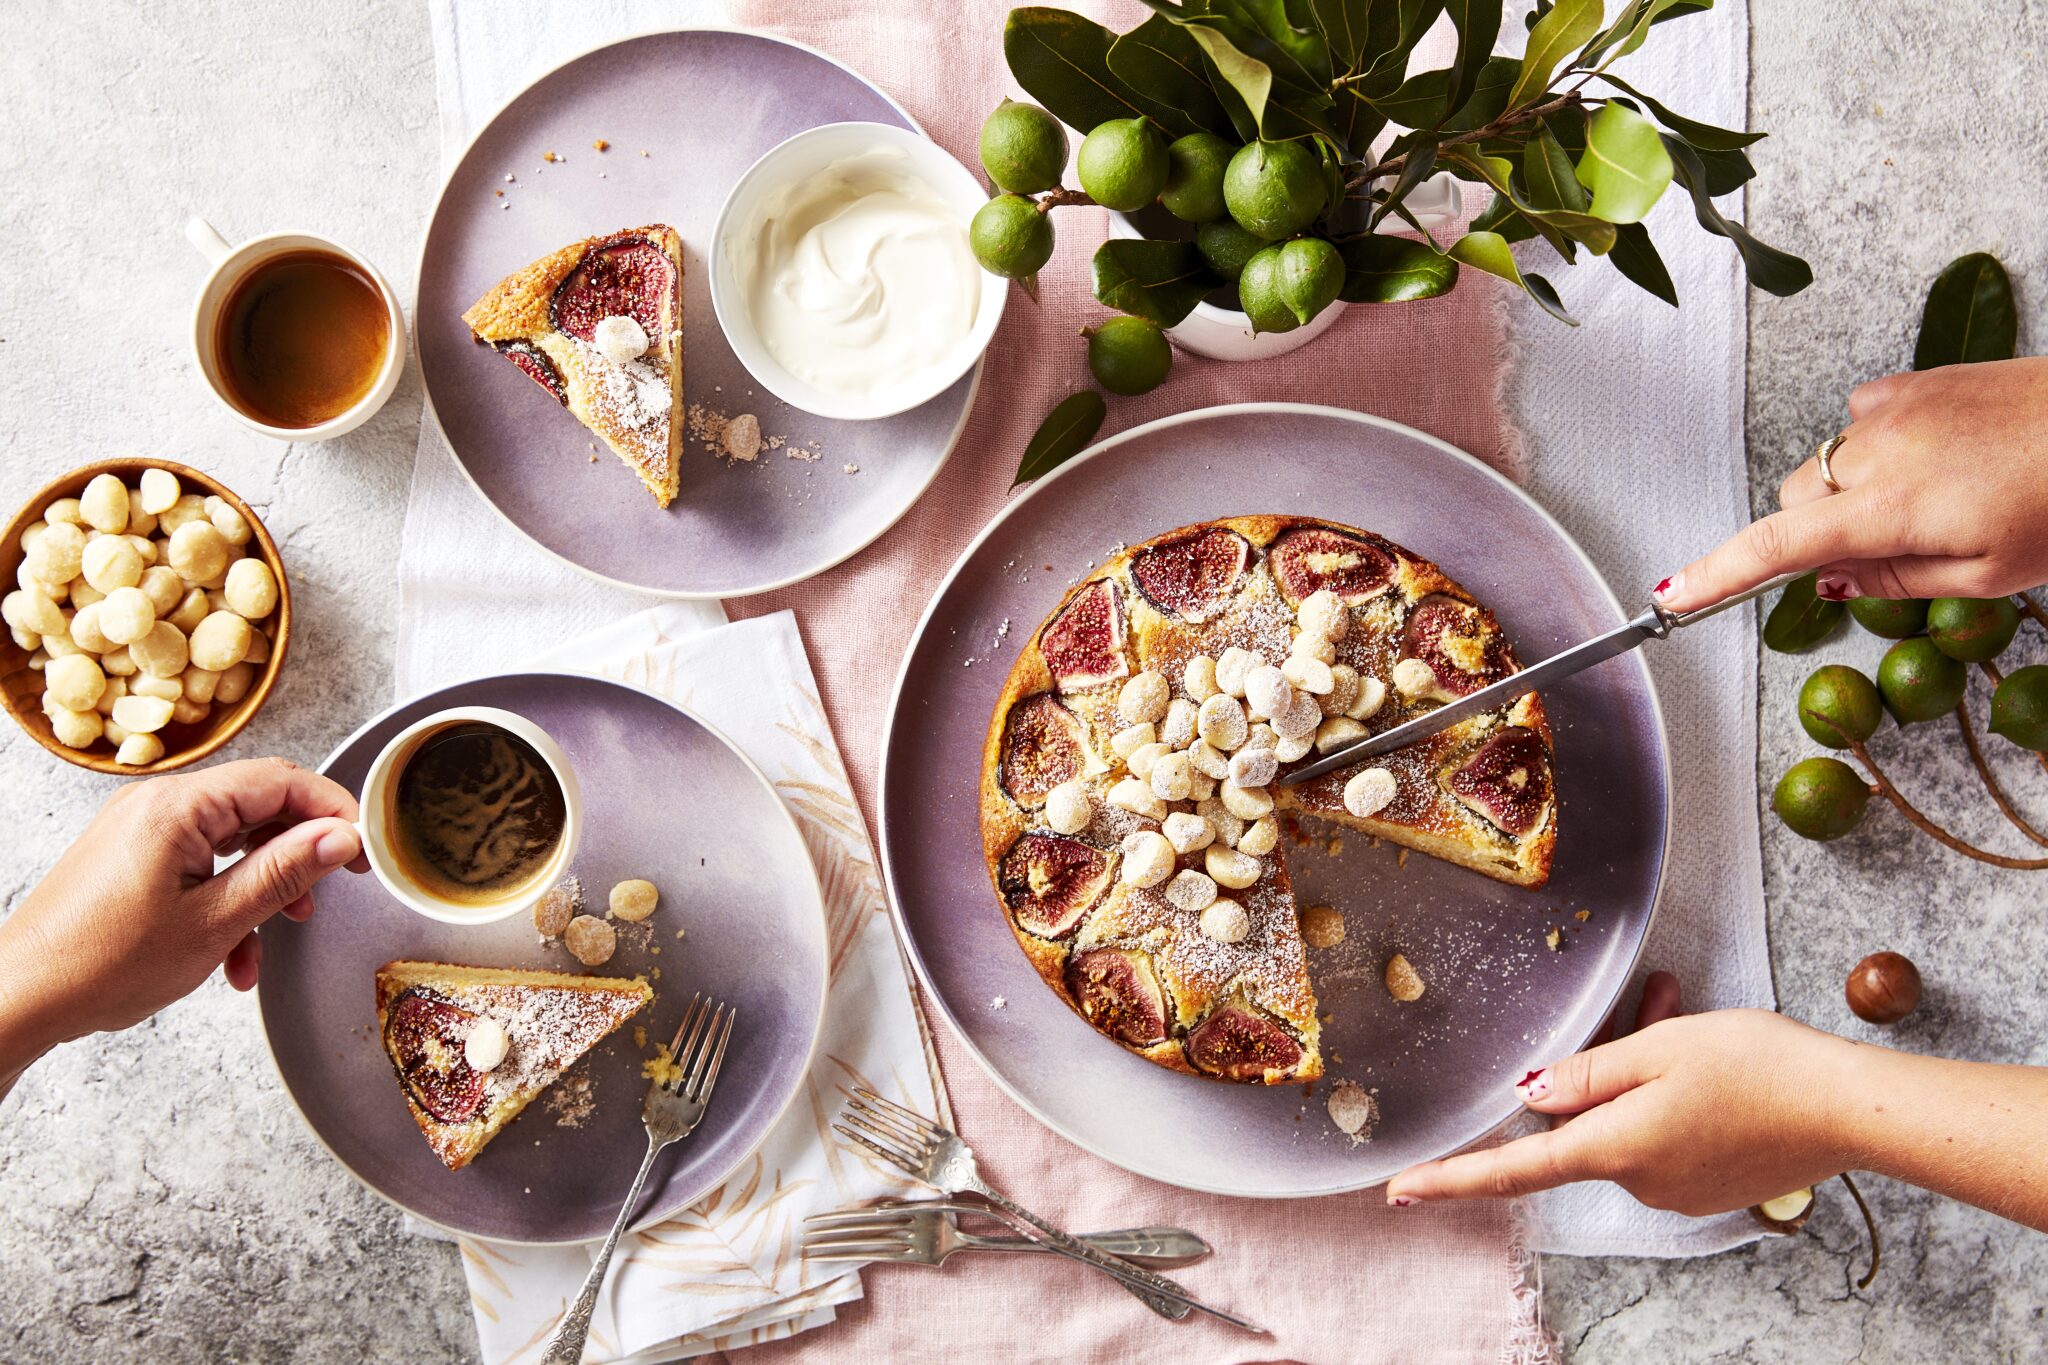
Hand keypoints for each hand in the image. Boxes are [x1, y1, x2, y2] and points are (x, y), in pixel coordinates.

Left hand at [0, 757, 367, 1073]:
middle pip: (258, 805)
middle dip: (299, 851)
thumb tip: (340, 836)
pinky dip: (227, 898)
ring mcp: (141, 830)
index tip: (364, 847)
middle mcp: (157, 805)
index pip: (281, 780)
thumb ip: (284, 872)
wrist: (20, 999)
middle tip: (332, 888)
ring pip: (232, 839)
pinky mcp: (132, 856)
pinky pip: (200, 861)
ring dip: (264, 885)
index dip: (333, 810)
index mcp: (178, 807)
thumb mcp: (215, 922)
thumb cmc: (101, 964)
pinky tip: (230, 953)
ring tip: (275, 933)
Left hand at [1385, 973, 1859, 1214]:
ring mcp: (1679, 1186)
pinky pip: (1668, 1130)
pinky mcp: (1712, 1180)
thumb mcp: (1659, 1051)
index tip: (1401, 1190)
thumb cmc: (1757, 1067)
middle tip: (1659, 1001)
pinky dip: (1674, 1089)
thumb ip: (1586, 1074)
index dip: (1452, 1178)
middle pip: (1587, 1122)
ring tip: (1687, 1010)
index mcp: (1613, 1148)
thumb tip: (1532, 1099)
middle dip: (1603, 1065)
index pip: (1513, 1169)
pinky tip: (1708, 1051)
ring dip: (1645, 1068)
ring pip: (1631, 1117)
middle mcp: (1640, 1180)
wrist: (1851, 1108)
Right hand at [1655, 356, 2047, 610]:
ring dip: (1852, 492)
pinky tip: (1932, 457)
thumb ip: (1895, 581)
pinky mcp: (1908, 382)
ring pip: (1826, 465)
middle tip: (1883, 552)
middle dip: (1816, 531)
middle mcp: (1874, 451)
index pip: (1777, 545)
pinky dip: (1875, 450)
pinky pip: (1858, 424)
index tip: (1671, 596)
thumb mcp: (1989, 573)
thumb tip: (1832, 579)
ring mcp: (1888, 409)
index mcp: (1890, 507)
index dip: (1716, 574)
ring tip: (1935, 499)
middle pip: (1796, 501)